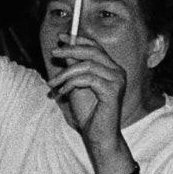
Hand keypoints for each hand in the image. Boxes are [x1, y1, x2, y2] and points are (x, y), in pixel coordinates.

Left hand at [46, 32, 127, 151]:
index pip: (95, 47)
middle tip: (54, 53)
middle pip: (93, 51)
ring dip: (66, 73)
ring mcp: (117, 81)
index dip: (78, 39)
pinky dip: (71, 84)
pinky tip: (62, 93)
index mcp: (111, 68)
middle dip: (71, 50)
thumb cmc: (89, 113)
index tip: (61, 37)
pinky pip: (87, 79)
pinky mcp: (112, 91)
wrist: (98, 136)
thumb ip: (74, 68)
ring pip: (88, 65)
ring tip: (54, 84)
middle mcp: (118, 72)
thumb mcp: (77, 85)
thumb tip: (65, 50)